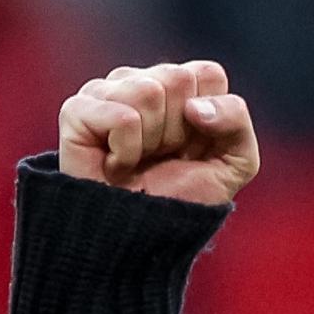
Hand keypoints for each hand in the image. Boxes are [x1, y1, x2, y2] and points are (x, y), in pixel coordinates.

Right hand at [58, 60, 258, 205]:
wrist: (144, 240)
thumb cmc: (184, 197)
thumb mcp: (236, 162)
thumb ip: (236, 119)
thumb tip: (195, 106)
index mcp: (178, 85)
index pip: (208, 74)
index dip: (210, 118)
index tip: (192, 147)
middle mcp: (140, 81)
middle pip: (177, 78)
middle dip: (179, 130)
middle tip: (162, 157)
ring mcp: (106, 92)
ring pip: (148, 91)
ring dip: (152, 141)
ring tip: (138, 161)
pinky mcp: (77, 111)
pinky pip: (121, 116)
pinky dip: (126, 151)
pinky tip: (116, 165)